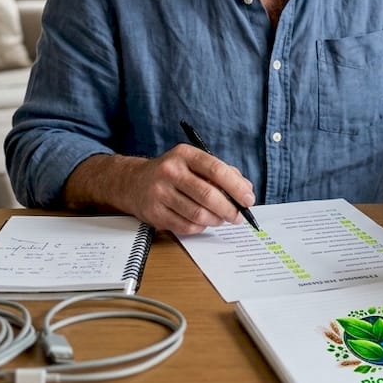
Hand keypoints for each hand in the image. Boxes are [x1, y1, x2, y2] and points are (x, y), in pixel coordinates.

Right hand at [64, 145, 255, 234]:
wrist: (133, 183)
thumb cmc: (173, 173)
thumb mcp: (194, 163)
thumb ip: (222, 173)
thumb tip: (246, 189)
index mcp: (184, 154)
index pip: (216, 169)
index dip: (236, 187)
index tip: (249, 199)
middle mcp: (170, 171)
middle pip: (208, 195)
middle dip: (229, 209)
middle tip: (239, 216)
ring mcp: (159, 193)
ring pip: (198, 214)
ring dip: (216, 220)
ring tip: (221, 219)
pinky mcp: (154, 213)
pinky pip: (186, 226)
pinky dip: (200, 228)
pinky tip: (203, 222)